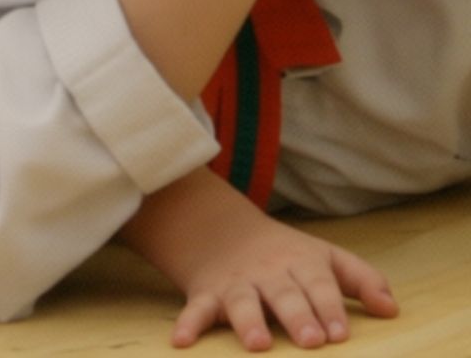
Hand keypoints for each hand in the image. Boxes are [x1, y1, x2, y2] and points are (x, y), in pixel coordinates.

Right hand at [169, 212, 397, 350]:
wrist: (221, 231)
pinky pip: (196, 308)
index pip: (318, 283)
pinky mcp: (207, 294)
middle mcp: (268, 273)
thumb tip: (392, 310)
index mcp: (299, 262)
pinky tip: (181, 341)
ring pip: (242, 301)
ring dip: (249, 321)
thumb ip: (361, 279)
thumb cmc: (286, 254)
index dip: (329, 306)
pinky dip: (188, 323)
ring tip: (258, 344)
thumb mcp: (324, 256)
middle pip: (284, 294)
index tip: (339, 333)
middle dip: (297, 315)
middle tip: (310, 340)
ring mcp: (236, 284)